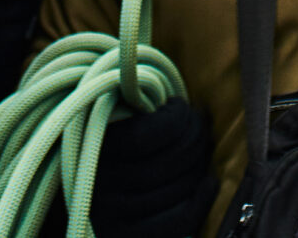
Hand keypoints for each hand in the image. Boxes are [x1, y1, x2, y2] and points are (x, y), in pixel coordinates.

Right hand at [90, 97, 215, 237]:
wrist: (87, 182)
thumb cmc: (108, 130)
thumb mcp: (108, 105)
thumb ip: (128, 92)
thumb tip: (154, 76)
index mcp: (89, 144)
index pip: (151, 134)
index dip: (177, 118)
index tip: (179, 107)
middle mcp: (98, 183)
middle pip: (170, 162)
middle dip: (196, 139)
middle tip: (199, 125)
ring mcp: (112, 215)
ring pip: (178, 189)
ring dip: (200, 165)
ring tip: (201, 150)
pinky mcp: (126, 235)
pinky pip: (178, 221)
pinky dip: (202, 200)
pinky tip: (209, 183)